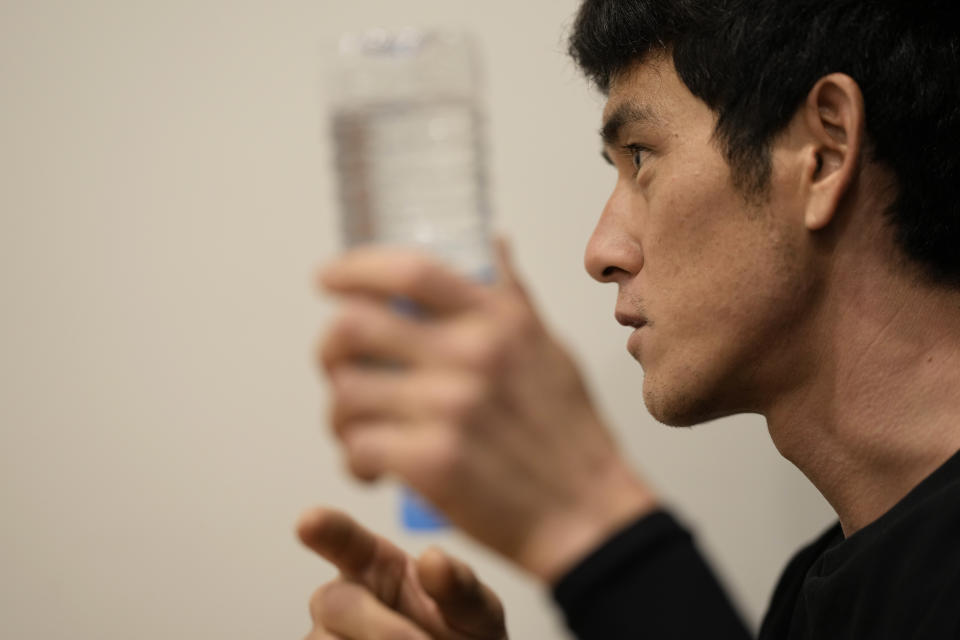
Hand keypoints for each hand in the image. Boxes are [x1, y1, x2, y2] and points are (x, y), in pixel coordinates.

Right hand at [298, 507, 506, 639]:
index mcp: (374, 564)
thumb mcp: (477, 611)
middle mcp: (342, 598)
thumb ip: (460, 587)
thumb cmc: (465, 637)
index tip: (308, 521)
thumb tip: (433, 558)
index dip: (325, 528)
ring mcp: (326, 637)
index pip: (343, 538)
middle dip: (381, 630)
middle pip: (334, 605)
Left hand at [317, 239, 656, 580]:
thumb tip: (493, 245)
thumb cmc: (570, 436)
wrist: (587, 513)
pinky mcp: (432, 463)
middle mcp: (472, 356)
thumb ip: (514, 297)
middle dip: (329, 347)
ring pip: (347, 393)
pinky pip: (359, 447)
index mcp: (499, 322)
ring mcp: (449, 409)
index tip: (328, 278)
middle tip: (336, 366)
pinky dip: (354, 459)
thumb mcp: (551, 349)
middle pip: (355, 327)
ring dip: (339, 413)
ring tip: (356, 428)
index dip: (356, 268)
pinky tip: (371, 468)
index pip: (410, 272)